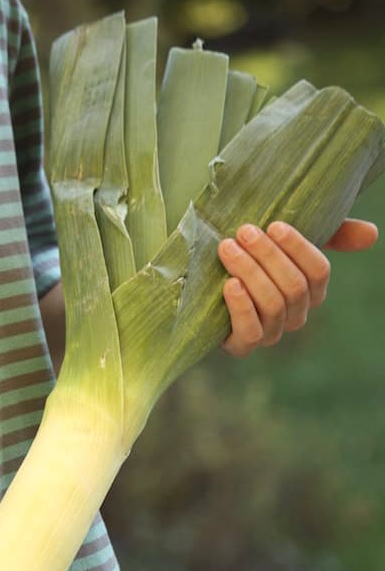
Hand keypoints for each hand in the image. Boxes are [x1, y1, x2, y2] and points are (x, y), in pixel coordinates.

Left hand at [219, 219, 377, 357]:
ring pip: (272, 305)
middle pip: (294, 287)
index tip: (275, 225)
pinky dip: (241, 307)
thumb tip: (372, 234)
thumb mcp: (285, 241)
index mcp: (311, 291)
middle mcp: (295, 316)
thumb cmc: (252, 258)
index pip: (319, 271)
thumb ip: (329, 234)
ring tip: (228, 248)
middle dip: (268, 256)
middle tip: (243, 232)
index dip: (299, 248)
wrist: (203, 286)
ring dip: (249, 273)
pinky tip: (229, 285)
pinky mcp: (242, 346)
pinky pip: (250, 333)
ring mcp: (270, 333)